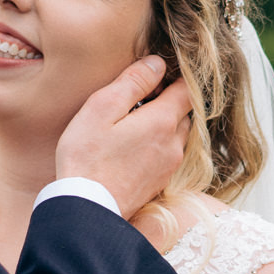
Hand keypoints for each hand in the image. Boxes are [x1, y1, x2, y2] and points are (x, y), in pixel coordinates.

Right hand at [56, 56, 192, 217]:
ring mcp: (169, 166)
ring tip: (132, 123)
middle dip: (168, 100)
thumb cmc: (86, 157)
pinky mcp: (160, 183)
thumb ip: (132, 82)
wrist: (86, 209)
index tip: (156, 74)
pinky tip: (131, 148)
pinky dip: (157, 145)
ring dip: (162, 124)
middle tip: (138, 98)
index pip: (187, 88)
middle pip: (184, 112)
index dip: (174, 76)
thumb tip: (157, 63)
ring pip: (177, 134)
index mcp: (162, 121)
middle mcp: (174, 144)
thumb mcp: (101, 109)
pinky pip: (168, 154)